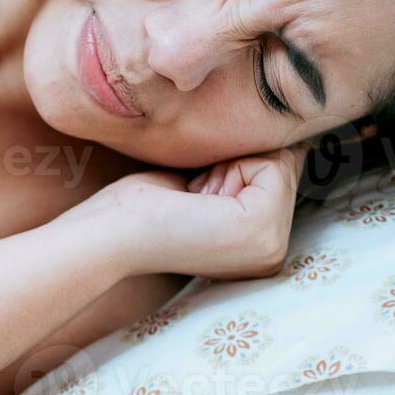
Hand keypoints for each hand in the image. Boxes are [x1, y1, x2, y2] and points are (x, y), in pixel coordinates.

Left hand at [59, 143, 312, 281]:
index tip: (195, 196)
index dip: (233, 169)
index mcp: (262, 248)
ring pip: (277, 164)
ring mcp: (271, 247)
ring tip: (194, 200)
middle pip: (281, 169)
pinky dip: (229, 168)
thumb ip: (245, 175)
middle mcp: (274, 254)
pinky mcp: (261, 230)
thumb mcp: (206, 189)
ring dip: (227, 169)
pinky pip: (270, 165)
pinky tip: (197, 198)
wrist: (111, 233)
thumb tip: (283, 140)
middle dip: (232, 169)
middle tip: (193, 198)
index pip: (278, 176)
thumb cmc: (142, 209)